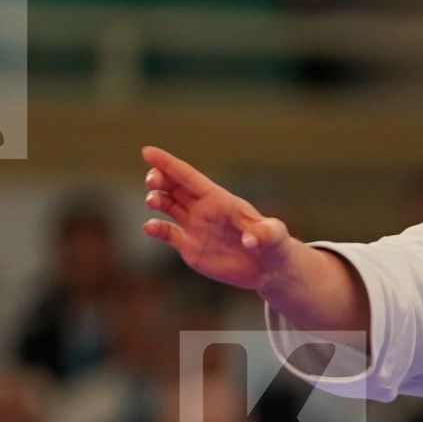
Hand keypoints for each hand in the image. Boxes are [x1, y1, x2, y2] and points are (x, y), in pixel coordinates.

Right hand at [140, 146, 296, 291]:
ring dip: (155, 199)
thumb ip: (264, 233)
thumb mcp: (274, 236)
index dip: (168, 163)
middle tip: (152, 181)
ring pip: (167, 205)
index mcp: (219, 199)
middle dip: (159, 179)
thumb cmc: (274, 245)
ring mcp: (195, 227)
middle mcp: (203, 210)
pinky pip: (167, 233)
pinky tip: (149, 227)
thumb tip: (250, 240)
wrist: (268, 269)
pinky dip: (155, 228)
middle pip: (174, 187)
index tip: (147, 152)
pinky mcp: (190, 247)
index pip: (189, 176)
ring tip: (152, 201)